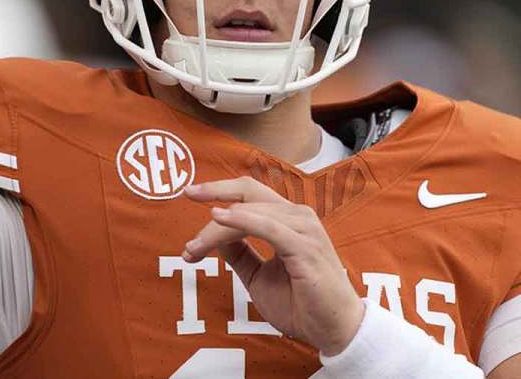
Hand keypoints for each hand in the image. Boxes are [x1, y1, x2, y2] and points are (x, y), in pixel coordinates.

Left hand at [183, 177, 364, 355]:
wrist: (333, 331)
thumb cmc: (301, 304)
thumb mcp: (258, 275)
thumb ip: (239, 253)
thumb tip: (214, 234)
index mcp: (287, 220)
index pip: (249, 194)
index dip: (219, 191)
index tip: (190, 196)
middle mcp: (297, 217)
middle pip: (249, 192)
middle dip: (215, 190)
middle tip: (187, 195)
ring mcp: (304, 229)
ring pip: (250, 213)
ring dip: (216, 228)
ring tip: (194, 247)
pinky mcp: (305, 247)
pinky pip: (268, 226)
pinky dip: (241, 220)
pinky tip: (218, 219)